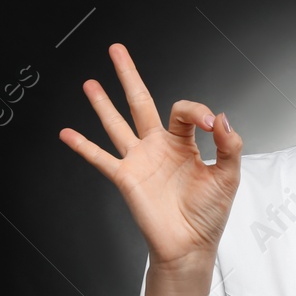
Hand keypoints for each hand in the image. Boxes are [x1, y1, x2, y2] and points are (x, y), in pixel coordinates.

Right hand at [59, 43, 241, 267]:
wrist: (190, 245)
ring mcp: (139, 161)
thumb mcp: (228, 176)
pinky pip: (100, 158)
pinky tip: (67, 133)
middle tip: (117, 50)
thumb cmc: (208, 214)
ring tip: (90, 83)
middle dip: (128, 75)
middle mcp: (158, 147)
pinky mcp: (126, 178)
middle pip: (140, 102)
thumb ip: (229, 145)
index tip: (210, 124)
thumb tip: (222, 117)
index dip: (198, 111)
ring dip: (102, 103)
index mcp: (184, 144)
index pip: (183, 111)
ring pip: (116, 124)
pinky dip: (82, 146)